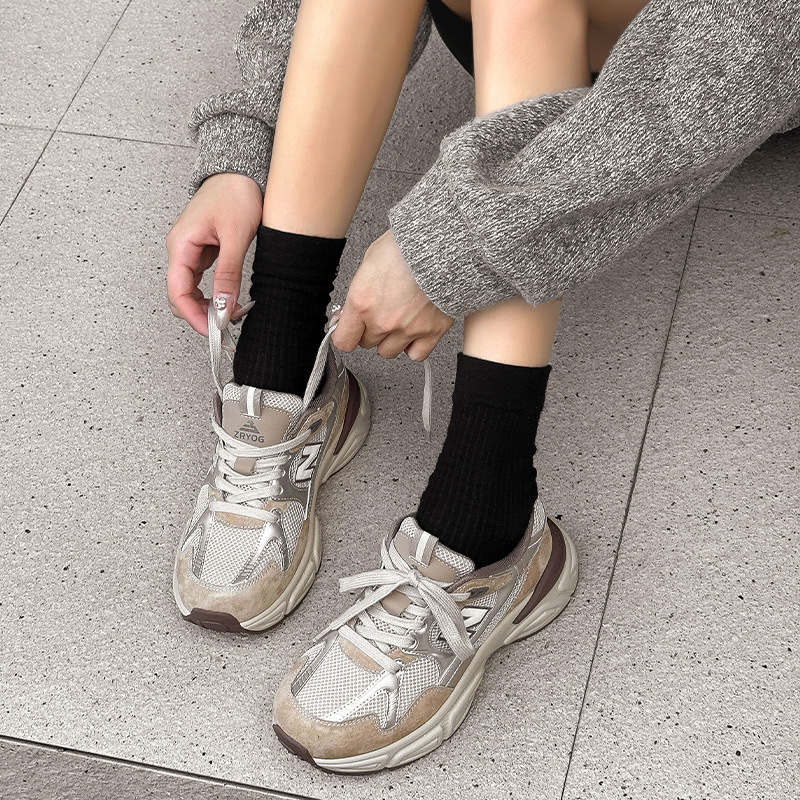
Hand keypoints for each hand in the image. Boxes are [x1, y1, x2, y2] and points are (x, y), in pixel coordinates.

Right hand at [166, 173, 262, 335]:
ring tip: (231, 314)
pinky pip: (200, 281)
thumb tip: (224, 306)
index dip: (193, 316)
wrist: (239, 172)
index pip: (177, 292)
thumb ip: (229, 273)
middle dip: (200, 315)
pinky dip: (212, 294)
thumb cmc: (234, 193)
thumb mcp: (236, 237)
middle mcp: (180, 249)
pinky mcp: (201, 251)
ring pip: (190, 291)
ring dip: (207, 307)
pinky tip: (228, 300)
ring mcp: (189, 251)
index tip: (212, 331)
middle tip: (225, 326)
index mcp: (181, 244)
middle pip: (179, 295)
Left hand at [333, 229, 453, 360]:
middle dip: (370, 330)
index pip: (343, 340)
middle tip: (380, 313)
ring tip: (398, 320)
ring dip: (390, 339)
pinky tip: (414, 332)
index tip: (350, 329)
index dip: (345, 334)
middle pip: (367, 343)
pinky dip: (414, 347)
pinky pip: (416, 354)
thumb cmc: (407, 246)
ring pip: (388, 352)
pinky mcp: (431, 331)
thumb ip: (358, 291)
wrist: (442, 244)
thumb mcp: (370, 260)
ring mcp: (407, 329)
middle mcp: (382, 320)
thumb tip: (350, 310)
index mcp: (362, 302)